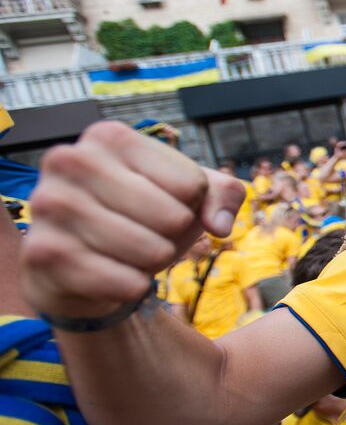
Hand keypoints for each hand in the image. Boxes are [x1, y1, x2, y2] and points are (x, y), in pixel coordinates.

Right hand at [21, 122, 246, 319]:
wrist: (82, 262)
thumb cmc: (140, 218)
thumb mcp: (189, 196)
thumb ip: (224, 193)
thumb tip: (218, 225)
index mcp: (109, 136)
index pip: (191, 185)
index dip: (193, 207)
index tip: (165, 205)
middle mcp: (70, 161)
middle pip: (173, 217)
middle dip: (175, 237)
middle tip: (150, 236)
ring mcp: (49, 205)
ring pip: (149, 250)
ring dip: (154, 262)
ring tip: (134, 255)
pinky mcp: (42, 252)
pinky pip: (121, 281)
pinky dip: (134, 287)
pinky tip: (121, 279)